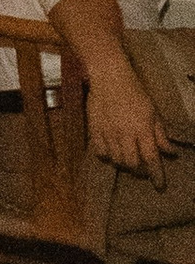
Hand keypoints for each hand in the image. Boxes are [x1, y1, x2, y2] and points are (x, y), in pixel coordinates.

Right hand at [86, 63, 168, 180]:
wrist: (108, 77)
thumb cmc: (135, 92)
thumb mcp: (153, 112)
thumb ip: (160, 134)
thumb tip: (170, 152)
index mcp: (142, 129)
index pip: (151, 159)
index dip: (156, 175)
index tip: (159, 186)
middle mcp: (125, 134)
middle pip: (131, 164)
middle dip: (139, 171)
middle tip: (142, 169)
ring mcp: (108, 133)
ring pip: (116, 160)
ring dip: (123, 164)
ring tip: (127, 159)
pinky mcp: (94, 129)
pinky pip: (99, 152)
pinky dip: (106, 156)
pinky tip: (111, 152)